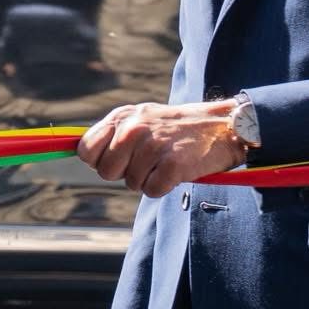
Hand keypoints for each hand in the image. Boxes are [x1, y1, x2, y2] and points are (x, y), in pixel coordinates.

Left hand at [77, 100, 247, 197]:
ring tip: (165, 163)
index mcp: (122, 117)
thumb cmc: (177, 128)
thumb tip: (85, 157)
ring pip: (131, 184)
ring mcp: (152, 146)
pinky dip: (164, 187)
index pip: (86, 150)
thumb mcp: (140, 119)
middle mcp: (133, 129)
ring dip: (148, 180)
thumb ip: (113, 134)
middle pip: (106, 172)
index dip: (98, 162)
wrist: (222, 126)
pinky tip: (176, 171)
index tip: (118, 161)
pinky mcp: (173, 163)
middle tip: (148, 163)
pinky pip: (152, 191)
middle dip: (125, 174)